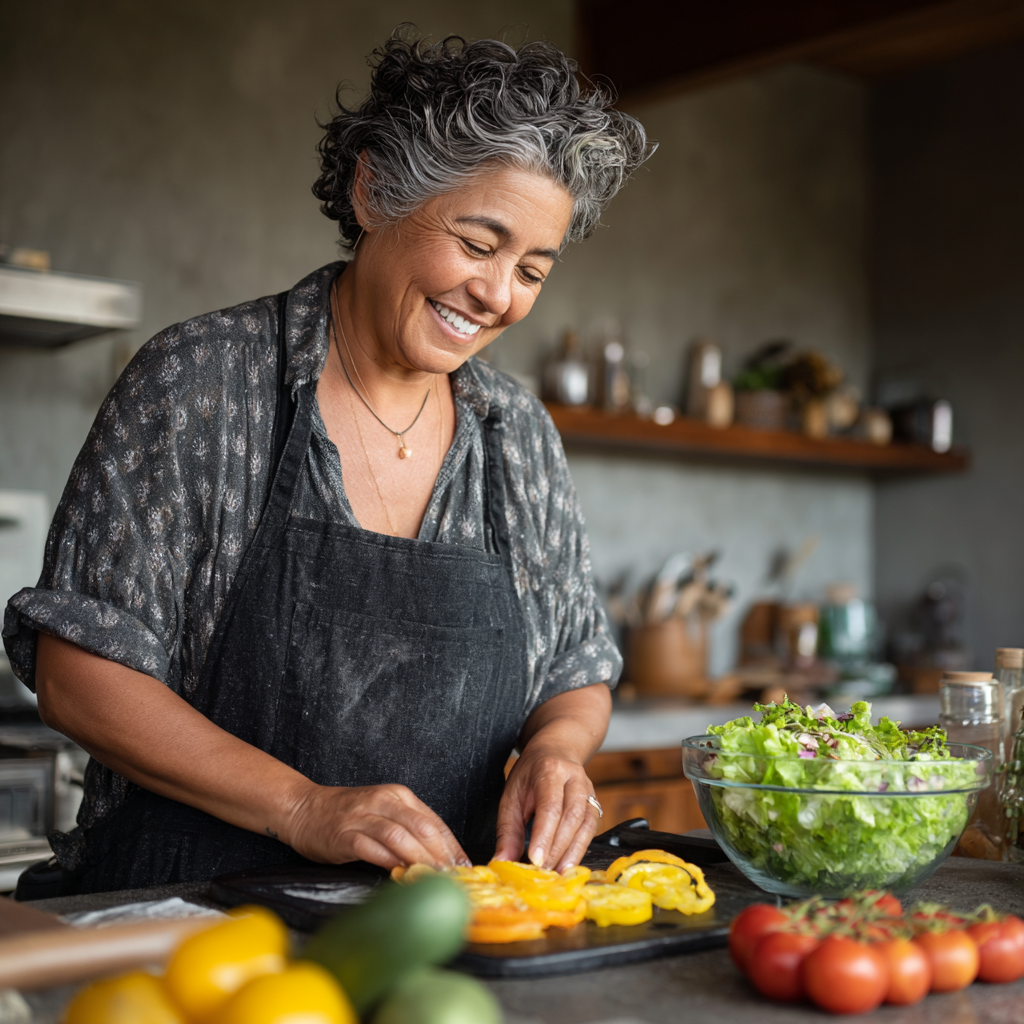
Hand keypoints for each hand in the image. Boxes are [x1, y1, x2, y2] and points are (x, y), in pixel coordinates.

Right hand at [284, 782, 469, 869]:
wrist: (304, 808)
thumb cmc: (347, 815)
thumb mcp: (384, 813)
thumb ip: (409, 829)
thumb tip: (440, 859)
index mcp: (399, 796)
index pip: (434, 823)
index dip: (453, 848)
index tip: (464, 870)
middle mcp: (384, 802)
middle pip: (422, 829)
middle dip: (442, 857)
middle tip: (453, 881)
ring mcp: (364, 817)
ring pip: (401, 838)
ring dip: (420, 861)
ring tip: (433, 881)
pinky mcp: (345, 835)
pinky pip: (372, 849)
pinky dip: (390, 863)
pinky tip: (401, 876)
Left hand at [493, 745, 600, 870]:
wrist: (556, 751)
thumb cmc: (531, 774)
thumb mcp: (512, 795)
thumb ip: (508, 830)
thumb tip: (502, 861)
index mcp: (550, 770)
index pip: (550, 805)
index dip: (544, 834)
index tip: (536, 860)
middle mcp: (574, 778)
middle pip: (571, 816)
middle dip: (557, 848)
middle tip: (543, 872)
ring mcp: (589, 789)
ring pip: (585, 824)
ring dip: (572, 852)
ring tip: (557, 874)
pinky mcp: (595, 803)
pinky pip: (591, 828)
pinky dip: (580, 848)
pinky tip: (568, 864)